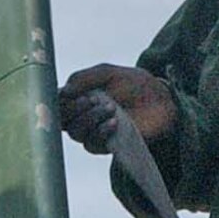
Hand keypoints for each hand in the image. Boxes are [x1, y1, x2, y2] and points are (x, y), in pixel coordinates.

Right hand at [59, 64, 177, 151]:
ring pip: (76, 132)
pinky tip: (114, 123)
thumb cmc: (135, 84)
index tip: (67, 95)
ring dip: (89, 119)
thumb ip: (84, 78)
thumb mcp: (108, 73)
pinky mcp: (107, 144)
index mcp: (79, 96)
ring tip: (110, 108)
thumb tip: (63, 91)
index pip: (57, 103)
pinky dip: (100, 132)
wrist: (162, 100)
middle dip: (74, 109)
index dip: (57, 101)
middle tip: (92, 100)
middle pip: (62, 120)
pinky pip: (91, 144)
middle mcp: (83, 115)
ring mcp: (94, 131)